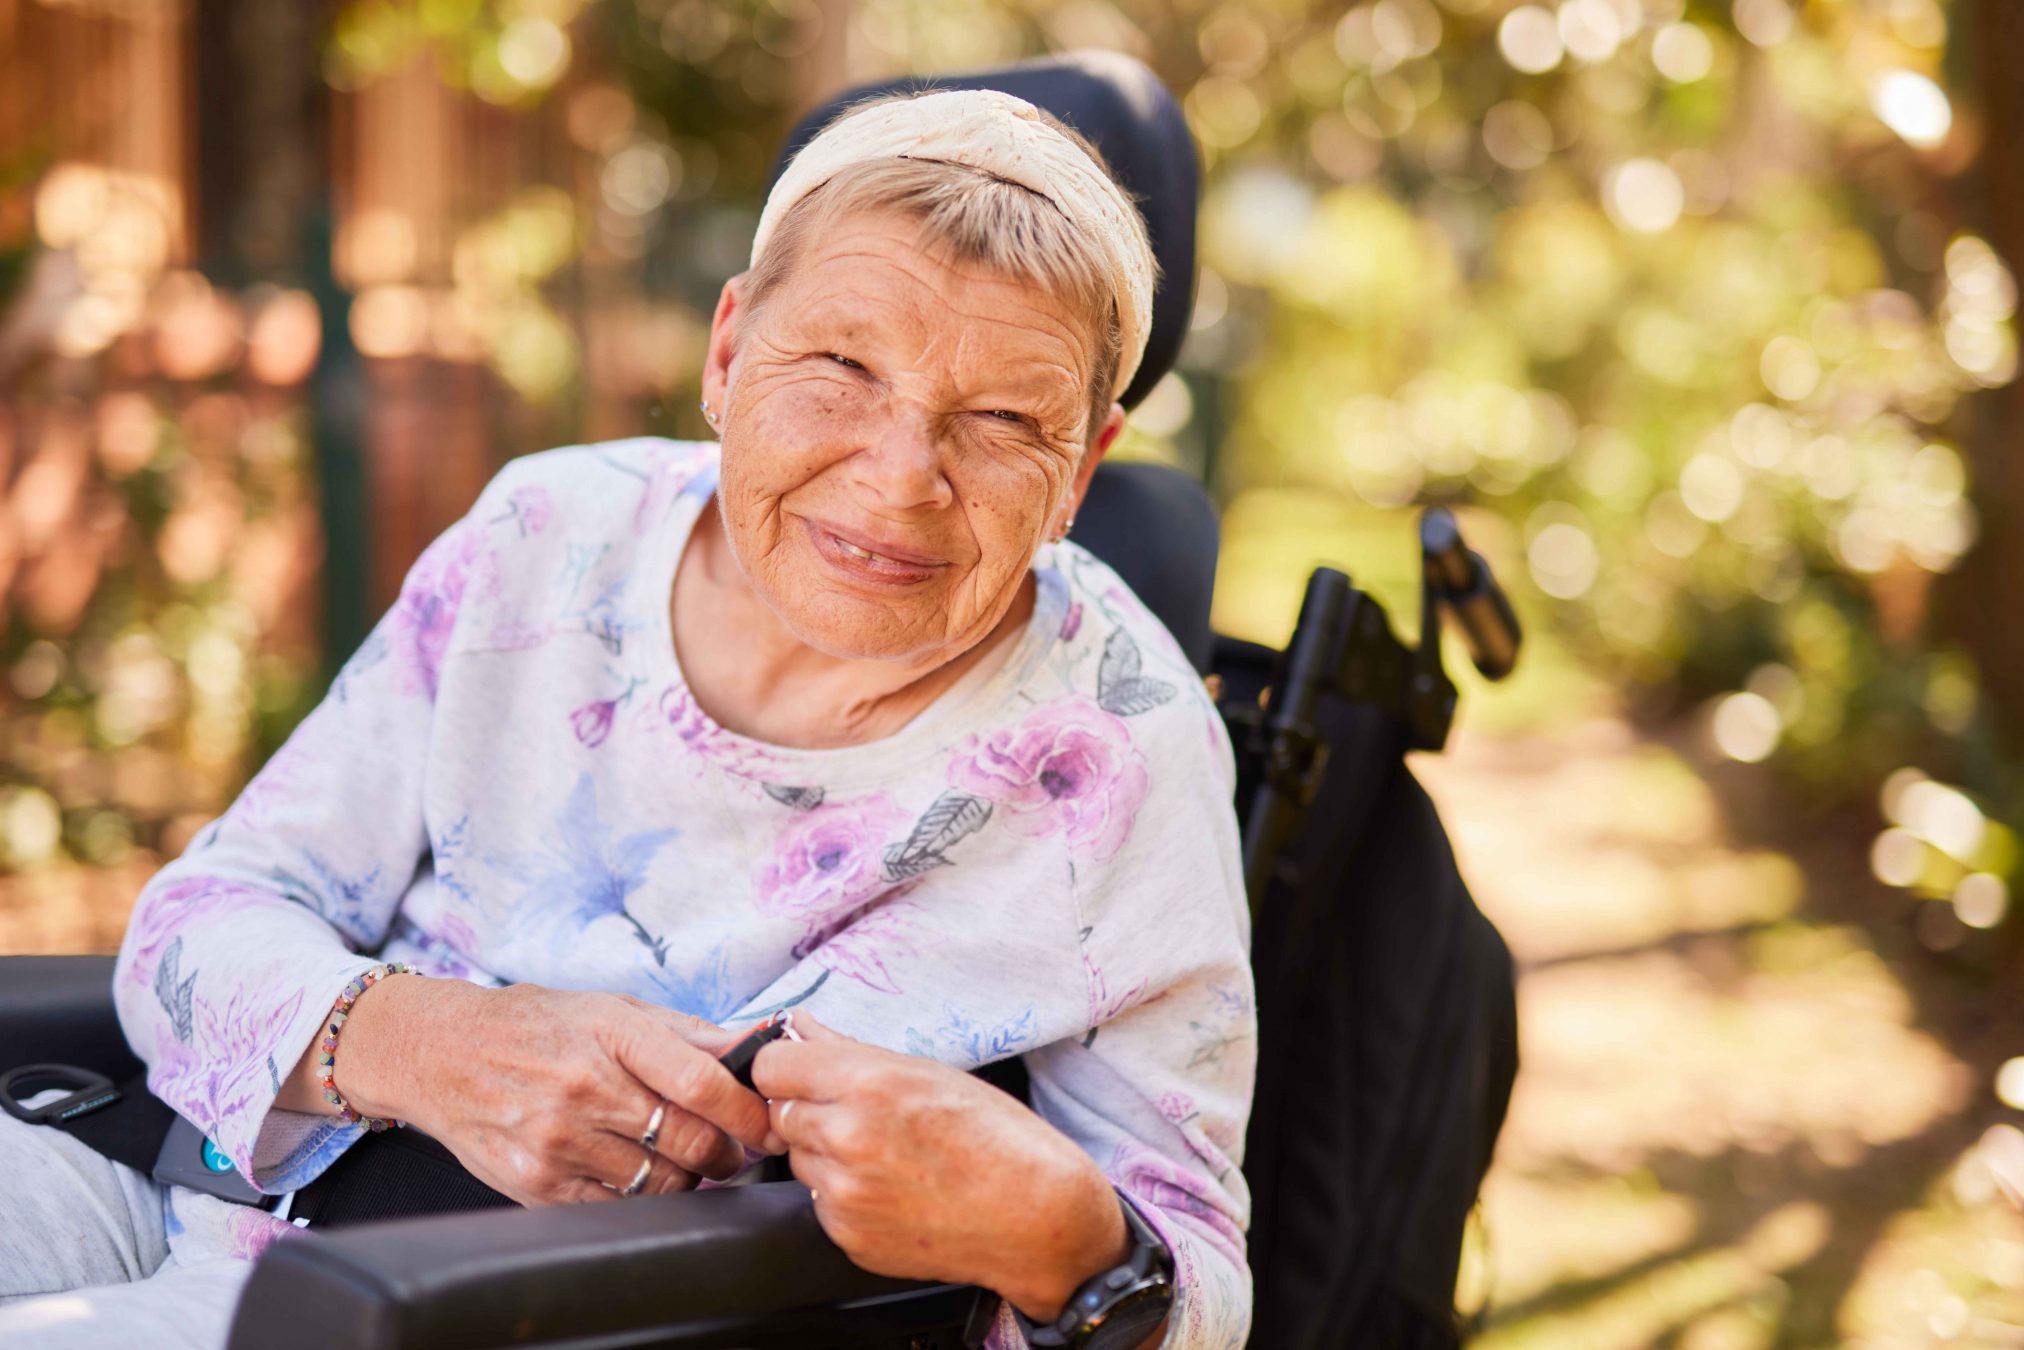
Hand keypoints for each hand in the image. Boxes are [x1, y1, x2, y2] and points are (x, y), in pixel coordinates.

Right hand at [327, 977, 780, 1205]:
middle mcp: (584, 1088)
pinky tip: (636, 1172)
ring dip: (685, 1177)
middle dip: (726, 1150)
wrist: (440, 1053)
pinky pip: (615, 1207)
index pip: (701, 1082)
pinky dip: (639, 1197)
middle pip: (689, 1140)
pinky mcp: (536, 1185)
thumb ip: (685, 1032)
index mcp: (612, 1035)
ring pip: (659, 1183)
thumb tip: (753, 1044)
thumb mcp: (610, 1009)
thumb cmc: (535, 1026)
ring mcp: (557, 1141)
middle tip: (732, 1147)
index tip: (765, 1122)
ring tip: (682, 1159)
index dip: (747, 1110)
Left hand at [752, 1015, 1130, 1321]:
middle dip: (810, 1108)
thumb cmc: (996, 1137)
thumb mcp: (928, 1072)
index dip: (788, 1066)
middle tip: (859, 1114)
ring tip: (885, 1154)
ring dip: (825, 1152)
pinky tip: (891, 1188)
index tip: (804, 1071)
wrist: (1034, 1217)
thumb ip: (849, 1050)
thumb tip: (797, 1026)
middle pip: (781, 1112)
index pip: (772, 1066)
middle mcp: (848, 1139)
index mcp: (869, 1085)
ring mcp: (845, 1194)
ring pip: (799, 1159)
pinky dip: (843, 1193)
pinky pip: (820, 1202)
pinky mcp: (848, 1236)